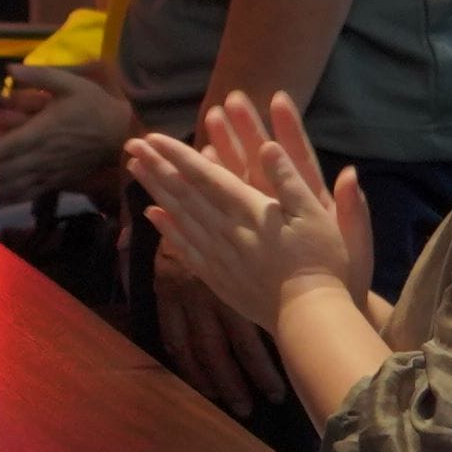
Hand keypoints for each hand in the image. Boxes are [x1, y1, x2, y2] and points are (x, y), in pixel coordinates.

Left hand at [0, 62, 132, 205]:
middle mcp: (40, 157)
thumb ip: (38, 74)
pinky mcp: (55, 182)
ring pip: (13, 188)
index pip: (4, 148)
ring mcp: (48, 173)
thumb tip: (8, 68)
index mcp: (40, 132)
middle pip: (3, 172)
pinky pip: (27, 194)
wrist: (122, 134)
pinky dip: (8, 200)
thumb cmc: (94, 106)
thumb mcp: (70, 82)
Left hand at [119, 87, 363, 326]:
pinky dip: (166, 230)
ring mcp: (218, 255)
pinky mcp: (218, 277)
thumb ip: (289, 179)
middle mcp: (226, 230)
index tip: (154, 137)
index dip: (179, 155)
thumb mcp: (315, 214)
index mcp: (249, 210)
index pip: (206, 175)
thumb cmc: (320, 262)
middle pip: (184, 193)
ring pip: (178, 217)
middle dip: (157, 166)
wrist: (309, 315)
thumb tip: (268, 145)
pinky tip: (151, 216)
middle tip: (131, 145)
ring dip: (155, 191)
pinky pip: (185, 249)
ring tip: (133, 170)